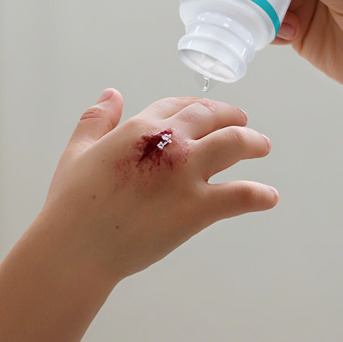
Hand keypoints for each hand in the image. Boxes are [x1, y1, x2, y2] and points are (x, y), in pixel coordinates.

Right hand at [42, 89, 276, 281]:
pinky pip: (241, 195)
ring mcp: (187, 175)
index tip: (205, 112)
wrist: (78, 247)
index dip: (196, 106)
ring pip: (234, 145)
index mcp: (141, 127)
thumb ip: (97, 119)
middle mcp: (169, 143)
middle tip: (244, 123)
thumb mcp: (78, 151)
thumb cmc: (73, 202)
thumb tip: (113, 94)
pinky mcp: (198, 209)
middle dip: (233, 117)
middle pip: (213, 117)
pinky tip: (269, 197)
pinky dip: (259, 195)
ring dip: (253, 143)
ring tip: (262, 146)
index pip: (179, 105)